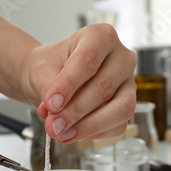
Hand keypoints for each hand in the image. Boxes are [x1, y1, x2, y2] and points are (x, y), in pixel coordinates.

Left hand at [22, 23, 136, 142]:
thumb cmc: (48, 67)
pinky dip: (93, 134)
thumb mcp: (42, 72)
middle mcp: (121, 57)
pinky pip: (117, 126)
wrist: (48, 77)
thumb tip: (56, 119)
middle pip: (104, 87)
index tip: (51, 105)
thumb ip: (49, 92)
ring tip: (62, 134)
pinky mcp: (126, 106)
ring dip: (88, 126)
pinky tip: (72, 134)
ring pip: (120, 109)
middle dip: (75, 111)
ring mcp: (128, 83)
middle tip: (53, 125)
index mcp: (101, 37)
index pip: (88, 61)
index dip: (68, 86)